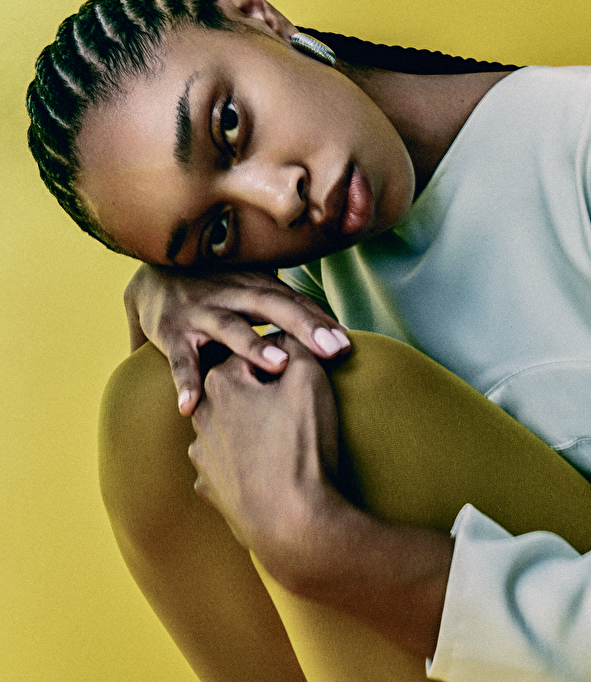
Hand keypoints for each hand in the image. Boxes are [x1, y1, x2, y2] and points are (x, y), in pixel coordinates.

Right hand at [124, 263, 350, 414]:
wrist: (152, 275)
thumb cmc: (217, 290)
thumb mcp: (253, 293)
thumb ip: (290, 311)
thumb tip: (340, 336)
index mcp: (256, 287)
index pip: (295, 303)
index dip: (321, 321)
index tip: (348, 343)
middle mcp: (232, 295)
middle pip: (273, 307)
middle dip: (304, 327)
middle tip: (332, 350)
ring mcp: (202, 313)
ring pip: (230, 328)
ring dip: (254, 346)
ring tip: (279, 366)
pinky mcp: (172, 333)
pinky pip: (180, 359)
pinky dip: (184, 382)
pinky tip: (190, 406)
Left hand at [189, 334, 341, 556]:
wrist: (291, 524)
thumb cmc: (300, 446)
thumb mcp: (309, 379)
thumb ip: (298, 345)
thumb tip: (291, 334)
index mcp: (220, 383)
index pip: (257, 354)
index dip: (286, 361)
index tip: (307, 374)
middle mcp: (201, 418)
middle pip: (239, 392)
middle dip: (266, 394)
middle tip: (300, 408)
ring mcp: (203, 459)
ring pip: (230, 430)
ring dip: (253, 429)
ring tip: (286, 442)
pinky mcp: (212, 492)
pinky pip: (229, 468)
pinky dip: (246, 466)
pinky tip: (268, 472)